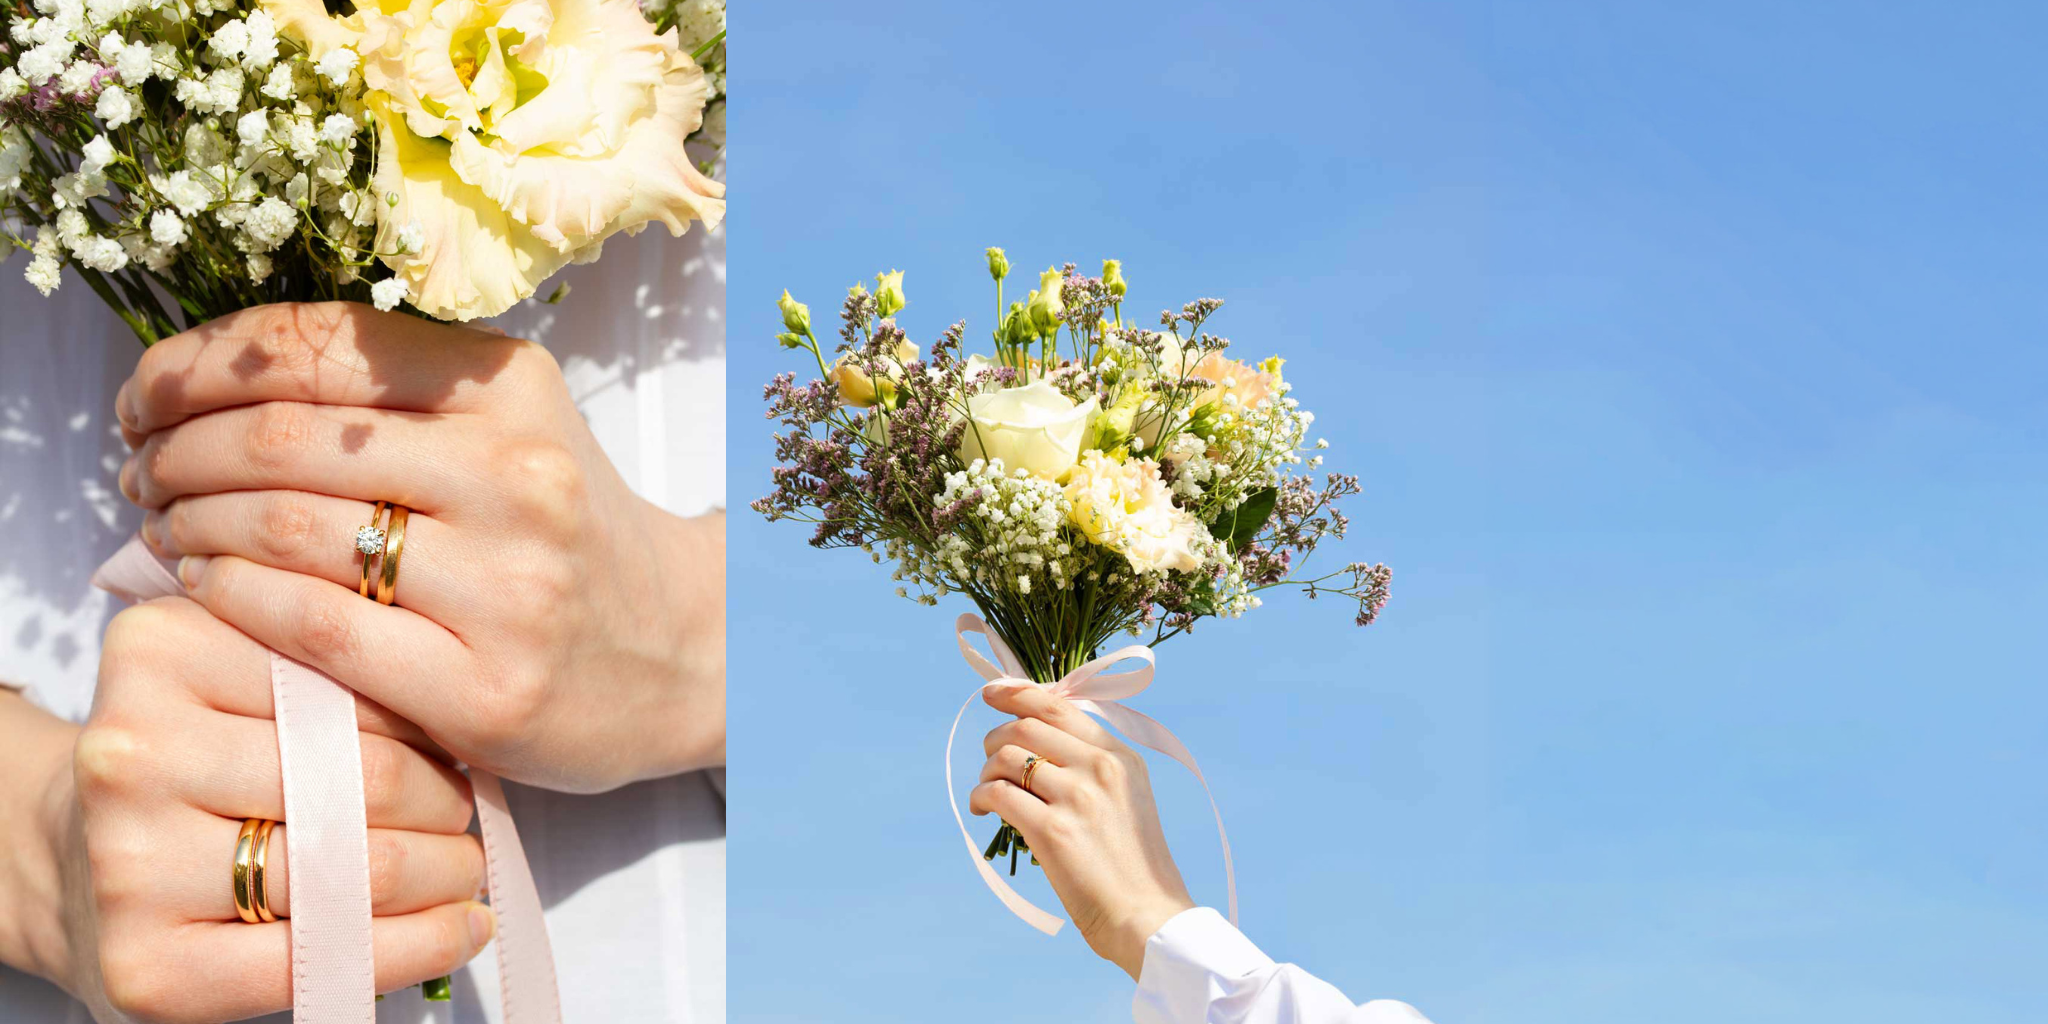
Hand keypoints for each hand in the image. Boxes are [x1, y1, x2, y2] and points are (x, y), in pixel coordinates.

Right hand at [28, 598, 490, 1022]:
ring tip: (465, 865)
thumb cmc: (194, 761)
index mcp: (160, 652)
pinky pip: (326, 957)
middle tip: (467, 810)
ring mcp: (131, 864)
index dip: (426, 714)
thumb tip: (466, 708)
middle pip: (368, 775)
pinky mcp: (147, 964)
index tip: (454, 737)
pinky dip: (422, 946)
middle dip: (447, 799)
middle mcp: (132, 753)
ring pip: (360, 868)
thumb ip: (332, 664)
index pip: (353, 675)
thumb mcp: (248, 675)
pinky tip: (460, 929)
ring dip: (447, 872)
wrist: (74, 861)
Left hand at [116, 302, 724, 793]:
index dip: (196, 364)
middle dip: (175, 452)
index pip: (315, 345)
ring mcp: (507, 585)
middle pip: (282, 439)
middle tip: (140, 472)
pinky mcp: (486, 687)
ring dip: (190, 525)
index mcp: (511, 389)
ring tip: (165, 528)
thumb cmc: (563, 533)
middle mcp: (516, 474)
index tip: (143, 394)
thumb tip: (211, 373)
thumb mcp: (506, 426)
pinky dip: (233, 600)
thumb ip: (391, 390)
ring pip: (287, 531)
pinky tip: (207, 587)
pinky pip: (315, 629)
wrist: (681, 651)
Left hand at [968, 682, 1195, 979]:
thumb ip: (1093, 763)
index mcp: (1120, 755)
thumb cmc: (1133, 864)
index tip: (991, 693)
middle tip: (990, 762)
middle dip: (995, 738)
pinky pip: (997, 793)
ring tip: (988, 792)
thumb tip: (1037, 737)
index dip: (1016, 693)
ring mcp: (1077, 797)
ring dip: (986, 770)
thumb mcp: (1129, 796)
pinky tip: (982, 809)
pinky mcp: (1053, 830)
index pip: (1059, 705)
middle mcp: (1100, 767)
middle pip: (1025, 725)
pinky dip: (981, 796)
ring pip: (1006, 756)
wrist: (1146, 916)